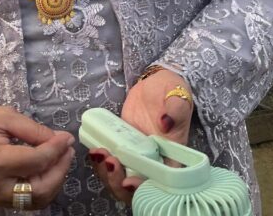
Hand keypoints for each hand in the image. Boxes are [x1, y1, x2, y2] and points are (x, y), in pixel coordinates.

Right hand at [0, 106, 74, 207]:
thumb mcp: (4, 117)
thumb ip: (33, 130)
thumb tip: (60, 140)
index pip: (37, 161)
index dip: (57, 149)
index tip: (66, 137)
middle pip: (40, 189)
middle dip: (60, 170)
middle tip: (66, 151)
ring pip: (35, 200)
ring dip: (53, 182)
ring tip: (59, 160)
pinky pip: (25, 202)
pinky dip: (40, 188)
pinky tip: (45, 170)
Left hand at [88, 68, 192, 202]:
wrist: (154, 85)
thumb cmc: (171, 90)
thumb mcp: (177, 95)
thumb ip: (175, 109)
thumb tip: (165, 123)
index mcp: (172, 155)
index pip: (162, 182)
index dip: (145, 188)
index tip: (129, 181)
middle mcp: (154, 161)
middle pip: (137, 188)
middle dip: (119, 183)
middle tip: (110, 162)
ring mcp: (137, 156)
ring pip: (121, 179)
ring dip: (107, 174)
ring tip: (99, 153)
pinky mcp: (122, 148)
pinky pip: (111, 164)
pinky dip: (100, 163)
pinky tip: (94, 151)